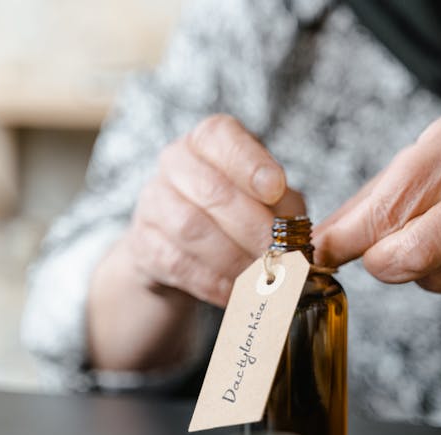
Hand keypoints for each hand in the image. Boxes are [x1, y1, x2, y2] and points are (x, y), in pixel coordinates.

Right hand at [127, 113, 304, 306]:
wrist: (181, 246)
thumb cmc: (236, 214)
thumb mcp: (268, 201)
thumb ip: (284, 210)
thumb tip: (297, 242)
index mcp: (209, 140)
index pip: (221, 137)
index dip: (250, 164)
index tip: (276, 189)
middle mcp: (176, 161)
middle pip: (211, 190)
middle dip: (251, 227)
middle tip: (278, 255)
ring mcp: (153, 201)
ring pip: (191, 228)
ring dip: (233, 259)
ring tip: (260, 278)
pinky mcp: (143, 243)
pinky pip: (178, 263)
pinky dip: (212, 282)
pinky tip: (236, 292)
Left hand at [314, 110, 440, 312]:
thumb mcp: (433, 155)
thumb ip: (374, 198)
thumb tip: (321, 242)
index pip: (385, 208)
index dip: (344, 242)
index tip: (321, 256)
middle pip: (409, 255)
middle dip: (385, 264)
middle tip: (388, 254)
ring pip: (440, 283)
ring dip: (430, 273)